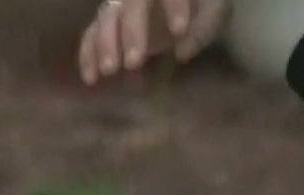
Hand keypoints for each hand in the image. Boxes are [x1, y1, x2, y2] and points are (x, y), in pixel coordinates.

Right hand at [78, 0, 230, 85]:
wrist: (184, 5)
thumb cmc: (201, 5)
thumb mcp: (215, 11)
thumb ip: (203, 28)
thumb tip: (182, 52)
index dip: (173, 8)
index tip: (179, 31)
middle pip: (129, 7)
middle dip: (130, 34)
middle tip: (133, 62)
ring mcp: (118, 7)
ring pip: (105, 20)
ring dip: (104, 45)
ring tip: (109, 71)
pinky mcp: (106, 24)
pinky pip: (90, 36)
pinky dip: (87, 56)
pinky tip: (90, 79)